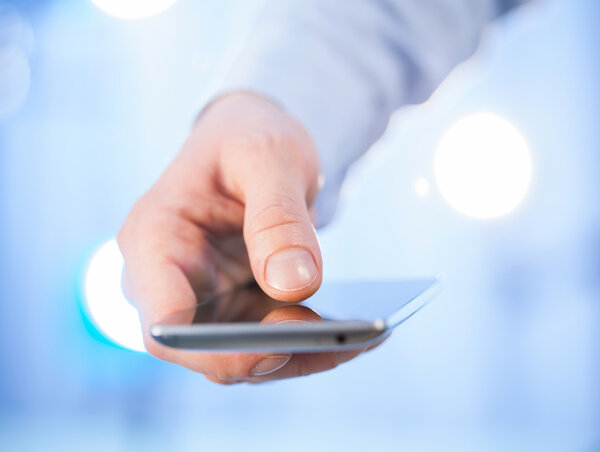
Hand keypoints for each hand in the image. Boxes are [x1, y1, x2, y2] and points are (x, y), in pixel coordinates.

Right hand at [118, 93, 371, 383]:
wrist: (251, 144)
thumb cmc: (248, 138)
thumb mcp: (269, 158)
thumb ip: (278, 218)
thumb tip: (293, 286)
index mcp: (155, 236)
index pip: (163, 320)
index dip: (211, 348)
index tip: (277, 346)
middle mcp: (168, 278)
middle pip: (203, 349)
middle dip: (269, 355)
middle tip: (341, 342)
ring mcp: (200, 297)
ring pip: (240, 355)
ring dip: (298, 355)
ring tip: (363, 338)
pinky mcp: (233, 306)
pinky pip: (265, 341)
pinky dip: (307, 343)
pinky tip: (353, 332)